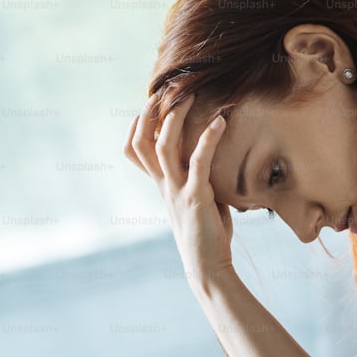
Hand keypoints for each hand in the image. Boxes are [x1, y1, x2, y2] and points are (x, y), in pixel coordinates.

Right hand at [124, 93, 233, 288]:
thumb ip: (201, 180)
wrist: (208, 267)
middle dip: (152, 113)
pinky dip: (209, 139)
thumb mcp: (200, 201)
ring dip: (175, 119)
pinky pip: (199, 161)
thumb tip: (215, 161)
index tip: (152, 104)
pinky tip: (221, 122)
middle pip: (143, 143)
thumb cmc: (208, 236)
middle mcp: (164, 187)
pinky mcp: (196, 197)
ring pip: (164, 147)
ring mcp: (177, 191)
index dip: (137, 125)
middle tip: (168, 89)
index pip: (135, 151)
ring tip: (190, 97)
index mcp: (162, 187)